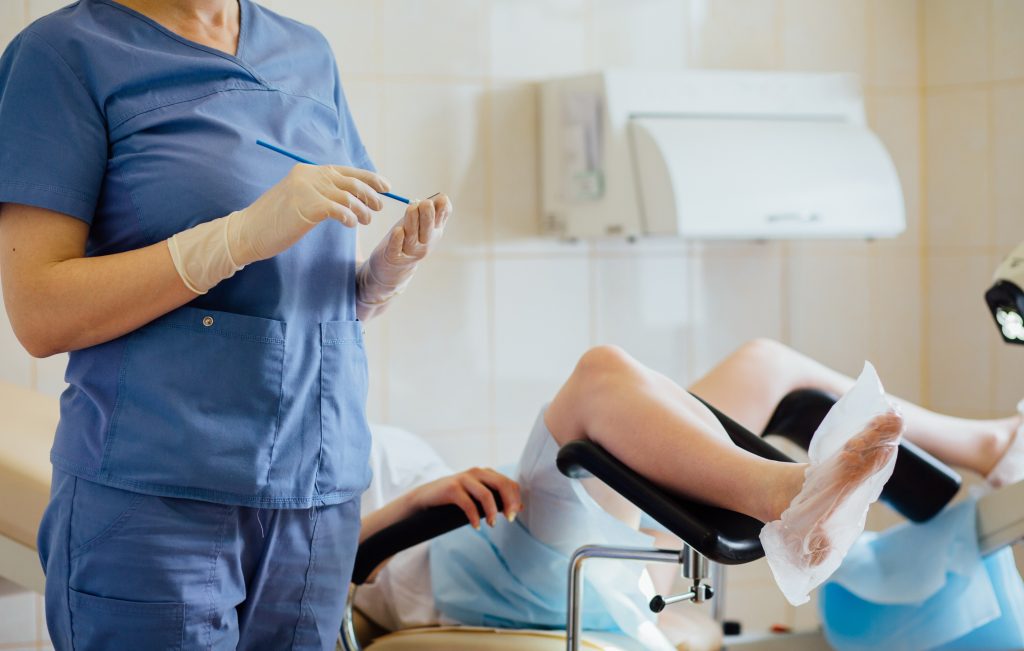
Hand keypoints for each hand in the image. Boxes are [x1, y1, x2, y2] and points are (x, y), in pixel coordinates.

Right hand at [230, 163, 391, 263]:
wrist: (248, 232)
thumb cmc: (275, 220)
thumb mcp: (299, 198)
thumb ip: (320, 192)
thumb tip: (351, 196)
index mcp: (308, 171)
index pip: (346, 171)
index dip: (370, 178)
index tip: (386, 187)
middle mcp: (309, 175)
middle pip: (351, 181)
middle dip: (370, 194)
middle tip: (378, 207)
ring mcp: (307, 189)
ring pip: (348, 196)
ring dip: (362, 209)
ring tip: (366, 220)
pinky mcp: (307, 206)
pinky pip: (339, 209)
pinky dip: (349, 216)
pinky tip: (351, 224)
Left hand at [383, 193, 451, 267]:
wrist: (393, 268)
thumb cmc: (408, 239)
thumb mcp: (422, 225)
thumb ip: (432, 212)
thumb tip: (442, 197)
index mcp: (433, 232)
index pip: (441, 220)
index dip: (442, 210)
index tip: (440, 199)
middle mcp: (425, 243)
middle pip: (428, 229)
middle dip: (428, 215)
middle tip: (425, 203)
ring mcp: (410, 251)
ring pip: (412, 236)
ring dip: (412, 222)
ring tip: (411, 208)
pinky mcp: (394, 257)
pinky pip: (396, 248)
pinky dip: (397, 240)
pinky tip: (398, 231)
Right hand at [408, 467, 521, 529]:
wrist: (426, 497)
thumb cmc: (456, 498)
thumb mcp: (478, 497)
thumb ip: (497, 499)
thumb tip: (521, 507)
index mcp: (486, 473)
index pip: (508, 482)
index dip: (515, 499)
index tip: (513, 515)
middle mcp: (476, 472)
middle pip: (501, 484)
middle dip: (509, 503)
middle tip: (510, 520)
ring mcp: (463, 478)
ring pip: (486, 495)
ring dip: (492, 512)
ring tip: (492, 525)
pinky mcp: (451, 488)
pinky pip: (468, 504)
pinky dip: (475, 518)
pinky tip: (477, 526)